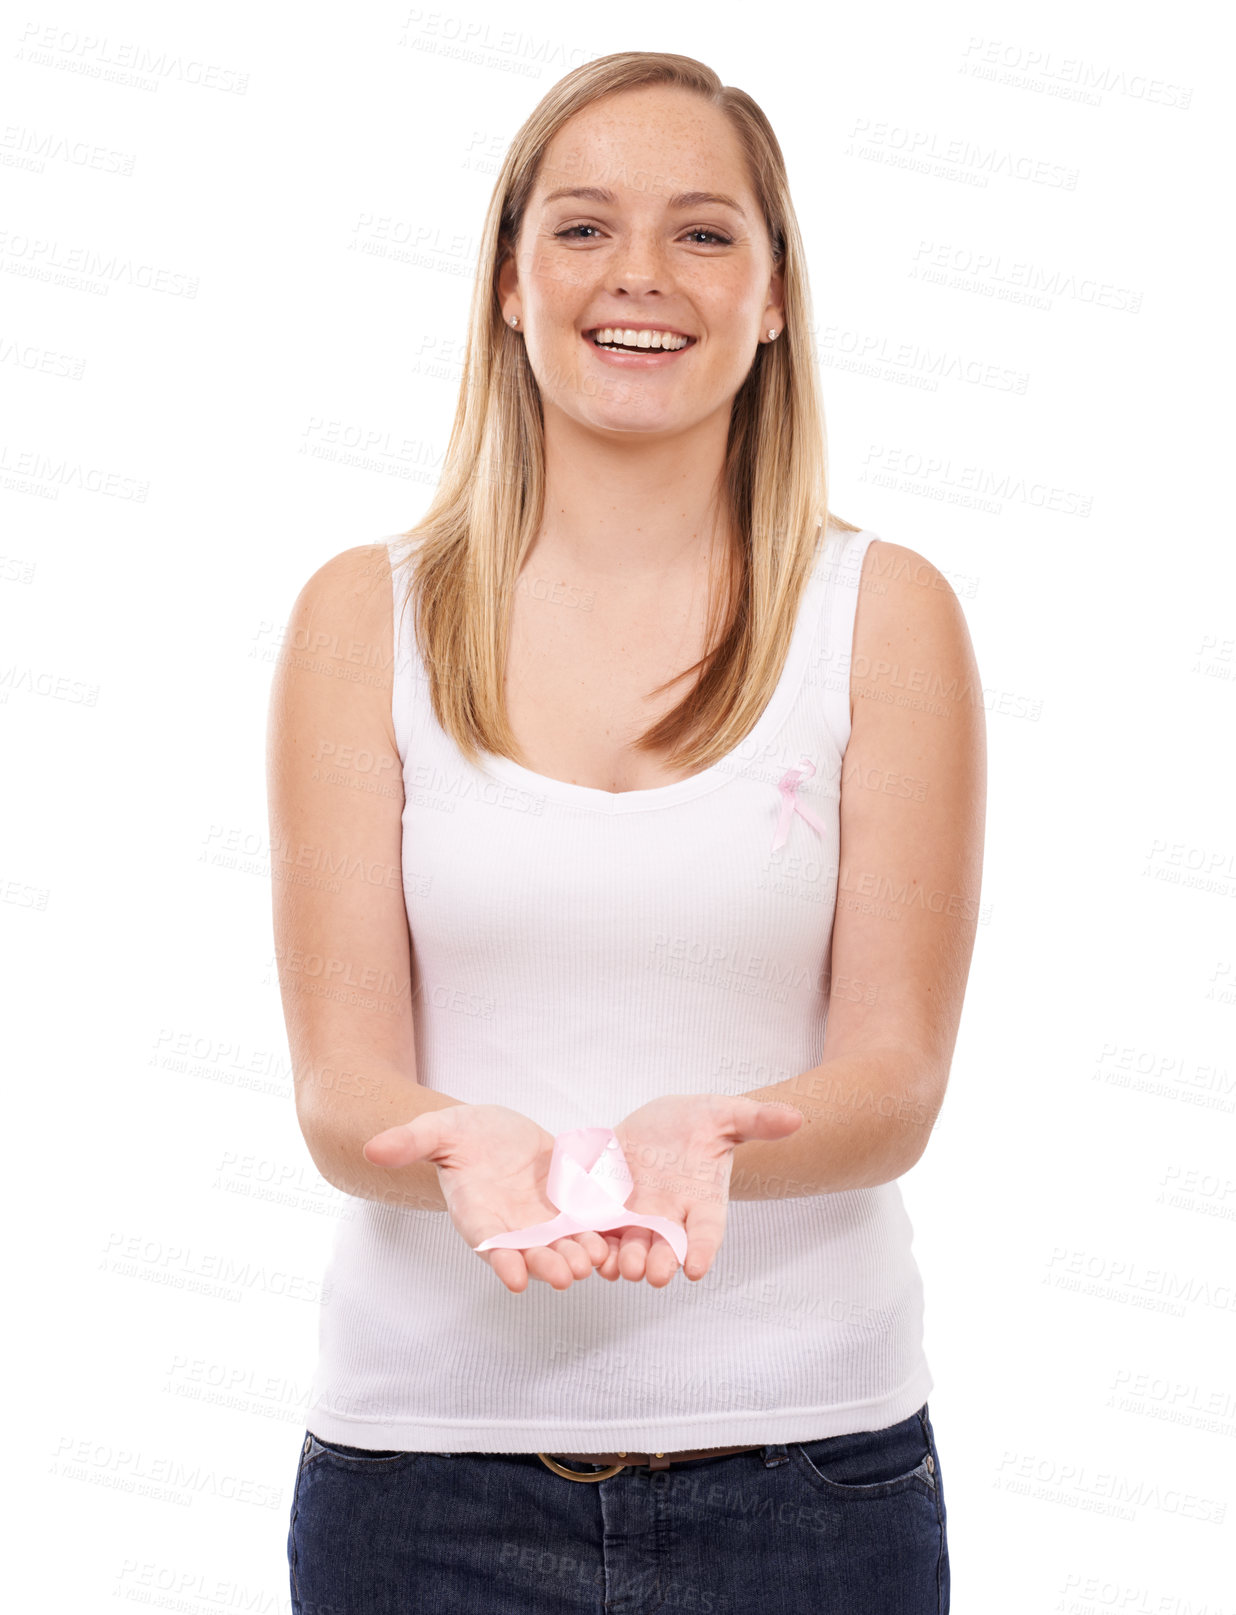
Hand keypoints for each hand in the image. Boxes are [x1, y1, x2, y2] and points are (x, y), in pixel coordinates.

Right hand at [362, 1104, 611, 1293]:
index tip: (512, 1279)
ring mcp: (542, 1219)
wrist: (490, 1132)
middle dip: (547, 1264)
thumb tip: (372, 1148)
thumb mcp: (435, 1131)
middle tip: (565, 1275)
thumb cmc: (458, 1135)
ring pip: (563, 1243)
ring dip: (579, 1254)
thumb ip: (410, 1142)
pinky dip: (601, 1232)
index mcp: (478, 1216)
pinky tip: (617, 1238)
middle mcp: (512, 1226)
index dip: (501, 1261)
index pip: (489, 1244)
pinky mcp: (568, 1205)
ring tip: (594, 1260)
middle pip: (532, 1253)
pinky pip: (587, 1222)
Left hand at [595, 1094, 802, 1287]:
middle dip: (659, 1262)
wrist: (662, 1125)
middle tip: (653, 1274)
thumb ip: (756, 1119)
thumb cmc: (699, 1122)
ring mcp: (638, 1216)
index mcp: (703, 1201)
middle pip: (666, 1249)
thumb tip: (797, 1118)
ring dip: (624, 1260)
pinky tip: (589, 1253)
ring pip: (631, 1247)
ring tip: (619, 1267)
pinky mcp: (607, 1208)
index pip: (707, 1232)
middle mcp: (671, 1217)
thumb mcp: (725, 1114)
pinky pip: (600, 1233)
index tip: (697, 1268)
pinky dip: (595, 1245)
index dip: (703, 1250)